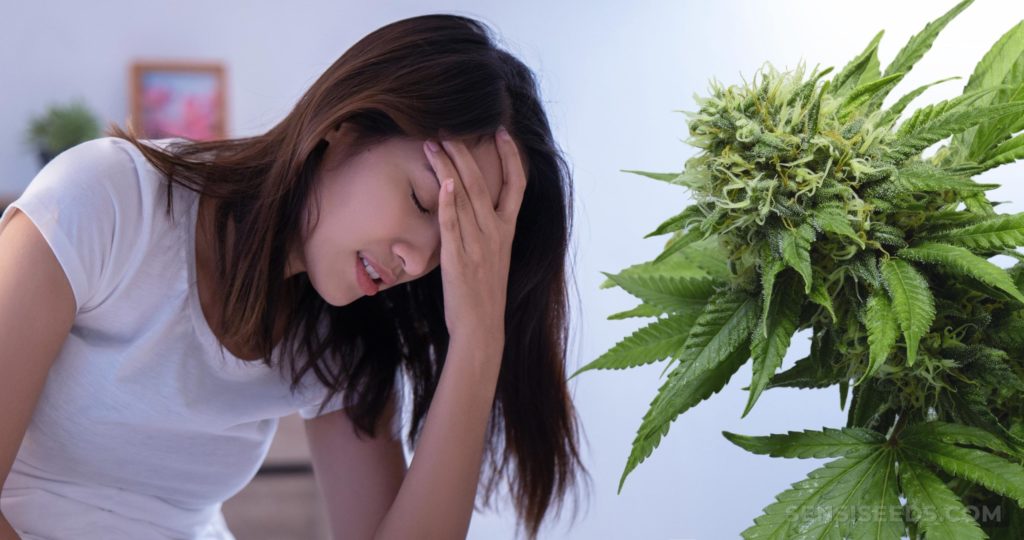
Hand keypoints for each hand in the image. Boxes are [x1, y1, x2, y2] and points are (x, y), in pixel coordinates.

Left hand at [423, 127, 526, 344]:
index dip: (511, 156)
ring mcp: (478, 245)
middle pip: (484, 182)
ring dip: (448, 167)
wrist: (481, 326)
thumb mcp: (493, 256)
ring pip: (465, 197)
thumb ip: (487, 230)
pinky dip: (448, 202)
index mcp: (507, 231)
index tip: (501, 132)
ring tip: (432, 144)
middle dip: (466, 152)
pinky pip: (453, 224)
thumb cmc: (483, 293)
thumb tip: (470, 207)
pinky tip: (441, 181)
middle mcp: (496, 233)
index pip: (516, 185)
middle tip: (449, 128)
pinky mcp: (458, 258)